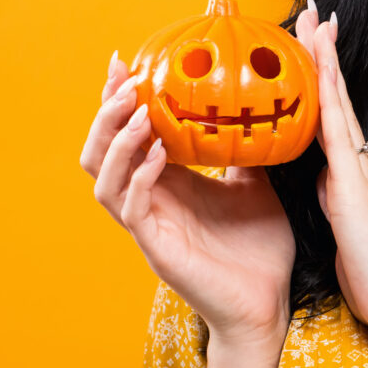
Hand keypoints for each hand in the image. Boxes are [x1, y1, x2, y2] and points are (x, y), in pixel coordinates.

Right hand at [80, 52, 293, 347]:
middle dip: (105, 113)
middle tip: (124, 80)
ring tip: (139, 109)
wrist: (269, 305)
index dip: (118, 100)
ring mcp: (148, 227)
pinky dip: (139, 176)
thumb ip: (241, 151)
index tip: (124, 62)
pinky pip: (132, 208)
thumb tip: (253, 107)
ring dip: (116, 140)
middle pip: (98, 153)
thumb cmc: (260, 251)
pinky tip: (159, 154)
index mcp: (165, 185)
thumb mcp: (255, 185)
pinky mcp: (157, 249)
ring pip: (102, 179)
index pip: (125, 136)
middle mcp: (147, 202)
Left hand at [294, 1, 367, 339]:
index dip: (320, 80)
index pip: (330, 117)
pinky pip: (334, 124)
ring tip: (314, 16)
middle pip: (335, 96)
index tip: (309, 46)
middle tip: (311, 10)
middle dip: (321, 53)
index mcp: (350, 177)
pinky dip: (325, 88)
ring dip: (323, 56)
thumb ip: (336, 206)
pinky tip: (317, 61)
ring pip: (337, 100)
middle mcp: (356, 163)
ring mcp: (356, 169)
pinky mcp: (352, 181)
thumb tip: (325, 186)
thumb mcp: (346, 233)